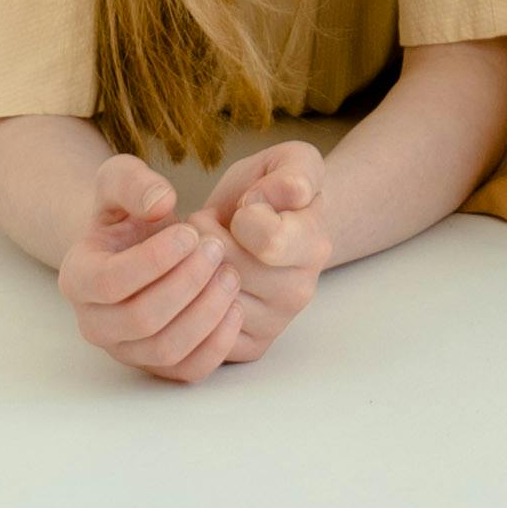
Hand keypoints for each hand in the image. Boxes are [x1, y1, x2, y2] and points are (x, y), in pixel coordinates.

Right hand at [58, 154, 250, 381]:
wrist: (135, 245)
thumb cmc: (126, 214)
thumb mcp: (119, 180)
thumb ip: (133, 182)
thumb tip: (161, 203)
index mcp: (78, 279)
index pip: (110, 283)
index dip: (155, 259)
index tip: (191, 231)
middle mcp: (95, 324)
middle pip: (142, 320)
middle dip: (188, 283)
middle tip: (217, 249)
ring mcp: (126, 351)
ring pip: (166, 349)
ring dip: (206, 312)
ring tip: (230, 274)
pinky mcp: (158, 366)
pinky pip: (188, 371)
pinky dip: (217, 345)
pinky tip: (236, 307)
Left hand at [204, 140, 334, 360]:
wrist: (269, 226)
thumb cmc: (273, 191)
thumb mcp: (291, 161)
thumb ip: (294, 172)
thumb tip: (291, 193)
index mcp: (314, 245)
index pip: (269, 240)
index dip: (244, 214)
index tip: (245, 204)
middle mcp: (300, 292)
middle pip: (233, 271)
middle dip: (208, 239)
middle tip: (213, 224)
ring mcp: (275, 323)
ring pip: (213, 300)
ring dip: (194, 269)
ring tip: (206, 250)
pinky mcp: (249, 346)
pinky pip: (206, 332)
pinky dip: (193, 302)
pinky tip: (203, 280)